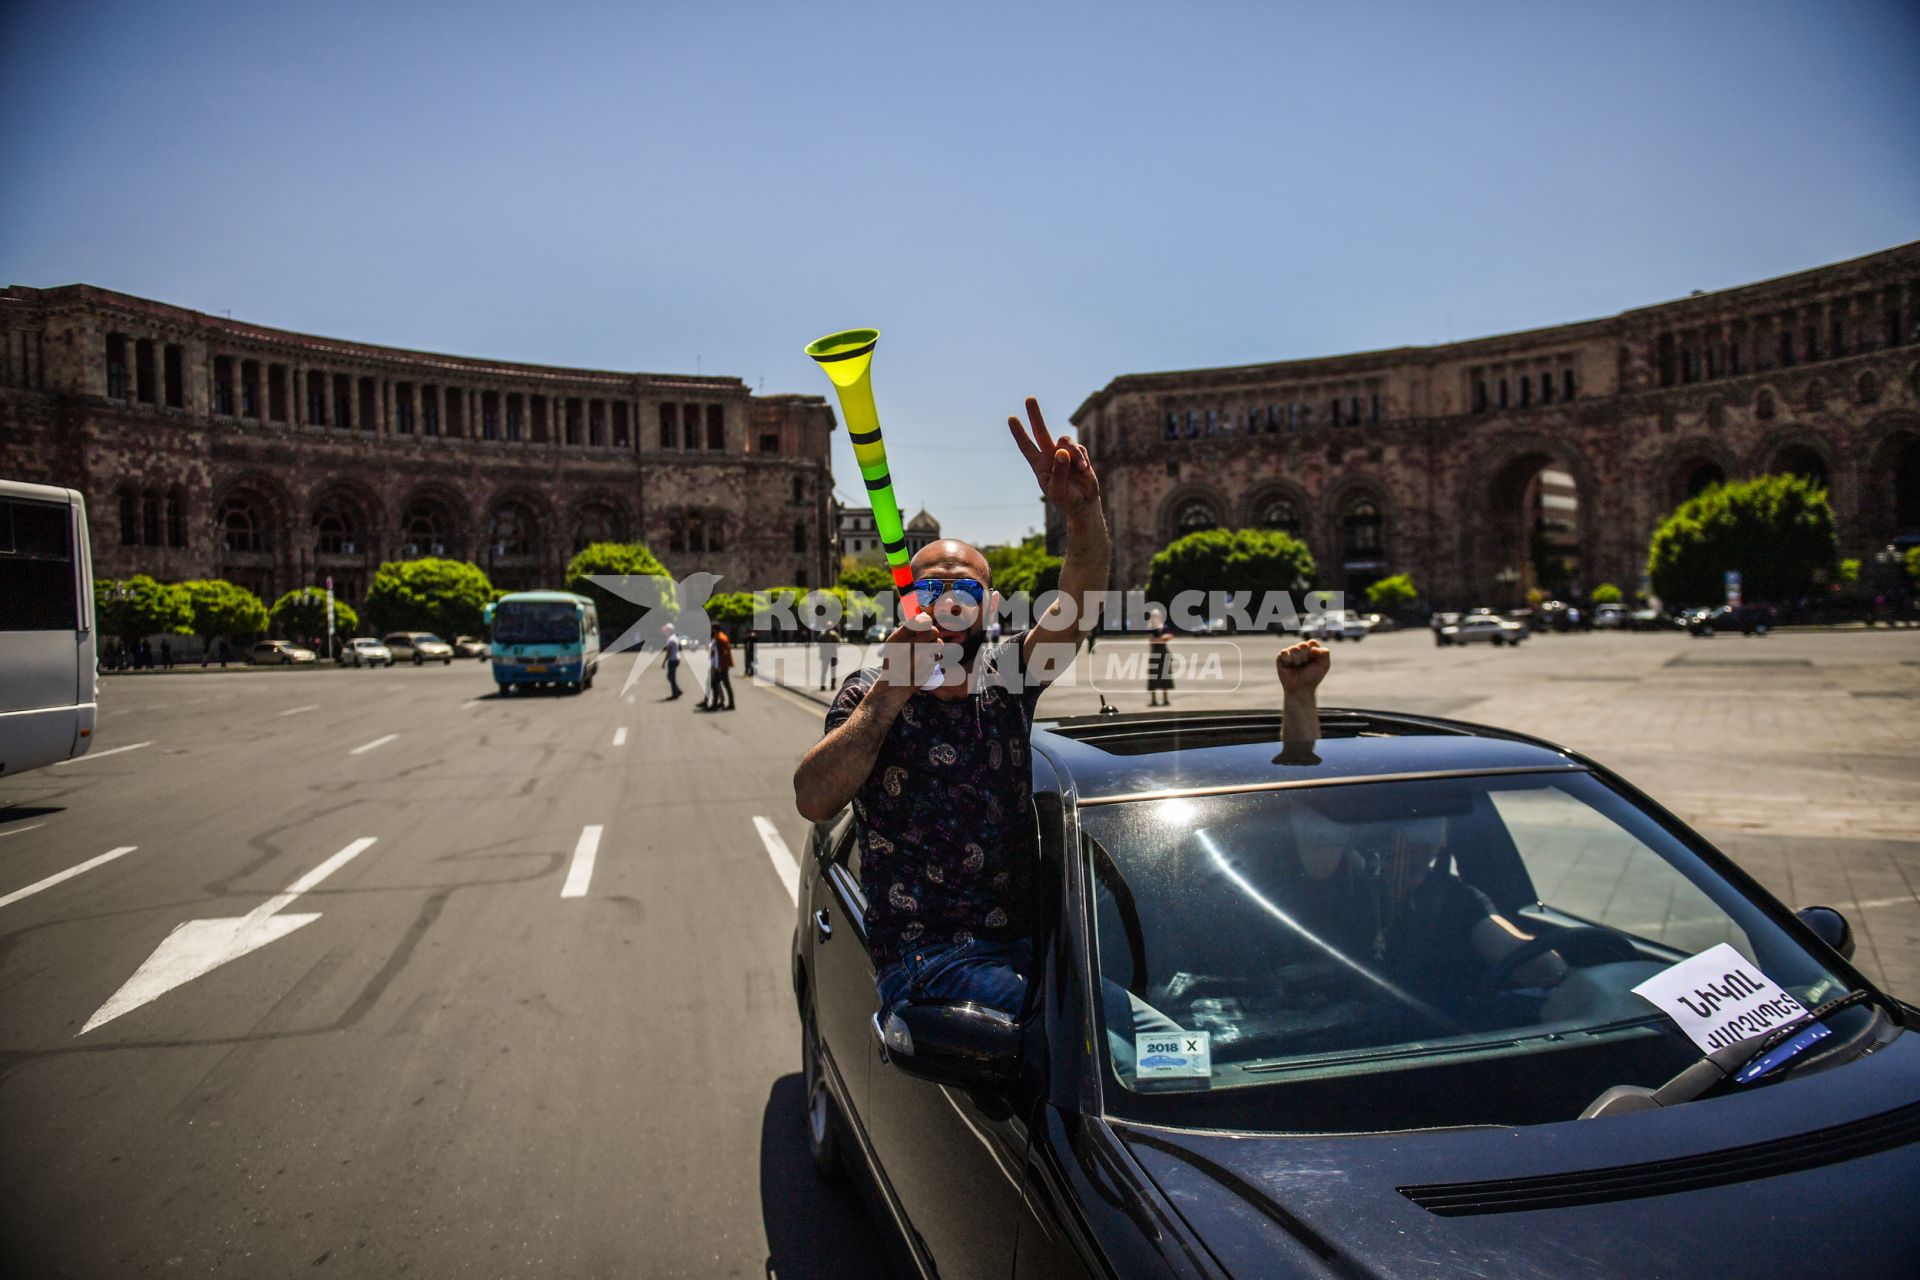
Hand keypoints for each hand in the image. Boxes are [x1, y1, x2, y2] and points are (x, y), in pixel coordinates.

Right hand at [876, 611, 941, 690]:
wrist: (894, 683)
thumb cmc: (896, 658)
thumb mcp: (894, 642)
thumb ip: (908, 629)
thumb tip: (926, 614)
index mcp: (899, 638)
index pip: (921, 621)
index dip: (926, 620)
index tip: (925, 622)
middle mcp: (909, 648)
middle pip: (933, 631)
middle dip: (933, 633)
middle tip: (927, 637)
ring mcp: (920, 660)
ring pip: (939, 643)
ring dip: (935, 645)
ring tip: (926, 650)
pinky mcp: (928, 669)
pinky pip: (939, 657)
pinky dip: (934, 658)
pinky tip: (925, 662)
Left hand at [1008, 396, 1099, 515]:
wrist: (1084, 503)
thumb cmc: (1066, 499)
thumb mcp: (1059, 490)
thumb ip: (1059, 472)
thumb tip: (1061, 452)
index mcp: (1039, 465)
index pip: (1027, 446)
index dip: (1019, 433)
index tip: (1011, 418)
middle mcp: (1050, 455)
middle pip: (1041, 431)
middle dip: (1035, 415)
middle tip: (1029, 398)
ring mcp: (1064, 453)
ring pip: (1065, 440)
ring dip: (1073, 453)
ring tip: (1079, 468)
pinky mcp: (1078, 453)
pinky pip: (1079, 449)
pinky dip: (1082, 459)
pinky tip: (1083, 471)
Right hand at [1276, 640, 1329, 696]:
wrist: (1301, 689)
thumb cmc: (1313, 677)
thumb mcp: (1324, 665)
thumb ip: (1325, 653)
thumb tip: (1313, 647)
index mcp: (1310, 650)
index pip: (1312, 642)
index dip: (1313, 652)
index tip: (1314, 661)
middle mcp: (1300, 650)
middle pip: (1303, 645)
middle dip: (1306, 657)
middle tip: (1304, 665)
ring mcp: (1290, 653)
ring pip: (1294, 648)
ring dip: (1298, 660)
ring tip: (1297, 667)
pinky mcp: (1281, 658)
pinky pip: (1284, 652)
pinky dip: (1288, 659)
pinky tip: (1289, 665)